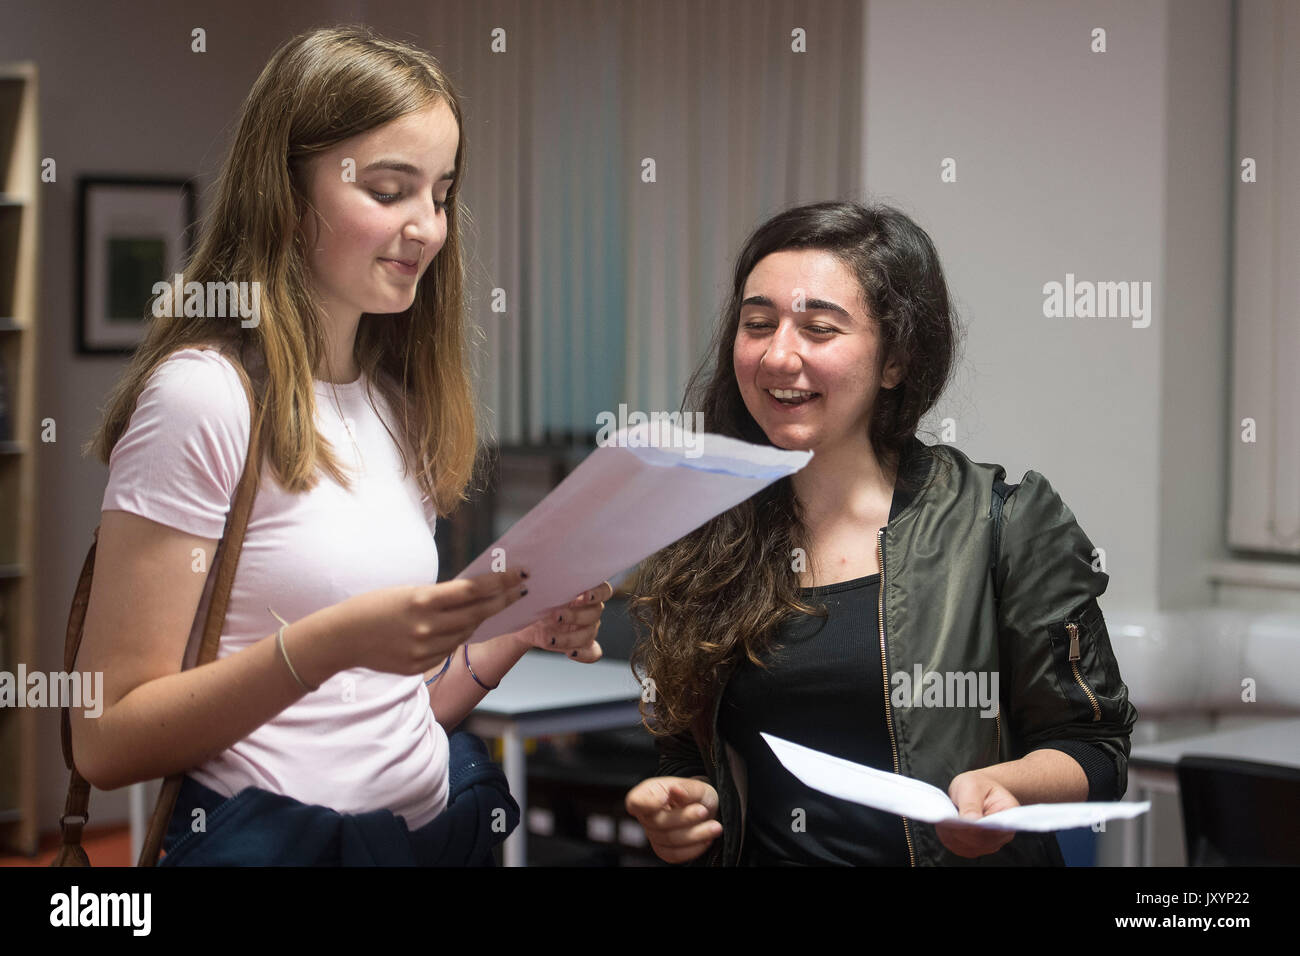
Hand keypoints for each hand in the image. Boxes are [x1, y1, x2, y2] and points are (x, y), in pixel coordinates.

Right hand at [330, 569, 528, 675]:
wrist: (341, 638)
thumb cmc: (374, 606)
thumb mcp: (408, 592)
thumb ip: (440, 597)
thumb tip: (474, 596)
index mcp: (423, 600)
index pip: (473, 590)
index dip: (500, 582)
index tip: (519, 575)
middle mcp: (426, 627)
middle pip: (477, 613)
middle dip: (502, 600)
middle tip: (520, 590)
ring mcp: (423, 650)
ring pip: (465, 633)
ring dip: (480, 619)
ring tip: (491, 605)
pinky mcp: (418, 666)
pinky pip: (448, 649)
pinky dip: (457, 636)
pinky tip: (460, 626)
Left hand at [510, 580, 612, 663]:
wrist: (522, 621)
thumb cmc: (532, 600)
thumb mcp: (536, 592)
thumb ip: (546, 587)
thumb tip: (541, 581)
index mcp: (584, 591)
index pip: (603, 590)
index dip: (598, 593)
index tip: (584, 595)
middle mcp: (590, 610)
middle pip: (595, 613)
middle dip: (575, 616)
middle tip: (556, 616)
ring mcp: (588, 629)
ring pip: (588, 634)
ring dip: (570, 637)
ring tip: (549, 639)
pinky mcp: (582, 646)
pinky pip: (592, 653)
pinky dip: (584, 654)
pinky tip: (570, 653)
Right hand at [625, 775, 720, 863]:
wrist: (703, 807)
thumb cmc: (696, 794)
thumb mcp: (697, 785)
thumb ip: (687, 788)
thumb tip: (675, 790)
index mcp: (649, 793)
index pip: (636, 801)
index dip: (646, 802)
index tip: (665, 798)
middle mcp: (646, 815)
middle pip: (659, 823)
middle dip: (685, 818)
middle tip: (703, 811)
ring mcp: (653, 835)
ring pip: (670, 840)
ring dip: (696, 834)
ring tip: (715, 827)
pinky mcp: (664, 850)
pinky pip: (675, 855)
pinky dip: (694, 848)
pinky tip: (707, 839)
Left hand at [935, 768, 1018, 857]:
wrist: (975, 789)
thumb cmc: (976, 784)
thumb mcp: (972, 786)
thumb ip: (971, 803)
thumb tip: (971, 821)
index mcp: (1009, 812)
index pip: (996, 828)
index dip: (978, 829)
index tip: (961, 822)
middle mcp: (1004, 832)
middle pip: (982, 842)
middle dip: (961, 833)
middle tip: (946, 821)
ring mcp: (991, 841)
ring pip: (970, 848)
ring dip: (954, 837)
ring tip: (944, 822)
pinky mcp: (978, 846)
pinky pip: (963, 849)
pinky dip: (950, 840)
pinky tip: (945, 828)